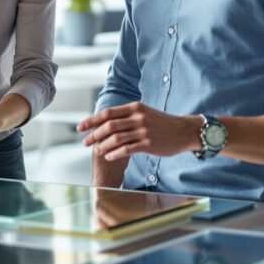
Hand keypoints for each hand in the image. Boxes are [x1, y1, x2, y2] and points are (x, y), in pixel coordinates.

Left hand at [78, 102, 199, 160]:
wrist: (184, 131)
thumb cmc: (161, 123)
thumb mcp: (143, 113)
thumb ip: (126, 116)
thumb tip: (103, 123)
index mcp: (134, 107)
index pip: (107, 113)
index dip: (91, 121)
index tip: (80, 128)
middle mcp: (138, 117)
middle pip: (109, 126)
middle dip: (93, 135)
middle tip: (85, 142)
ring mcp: (143, 130)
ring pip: (116, 138)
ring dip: (102, 145)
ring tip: (96, 151)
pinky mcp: (149, 143)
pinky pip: (126, 149)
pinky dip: (114, 153)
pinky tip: (108, 157)